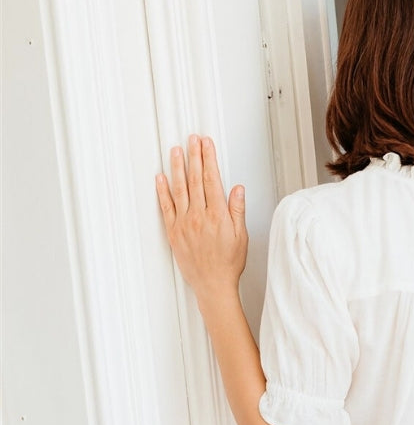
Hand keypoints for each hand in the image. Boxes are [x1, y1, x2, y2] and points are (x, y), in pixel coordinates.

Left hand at [155, 134, 247, 301]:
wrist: (213, 285)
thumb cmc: (228, 264)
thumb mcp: (241, 237)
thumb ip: (237, 210)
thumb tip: (237, 189)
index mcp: (217, 216)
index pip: (212, 180)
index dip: (209, 159)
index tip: (207, 144)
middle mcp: (199, 216)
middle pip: (195, 179)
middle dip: (194, 156)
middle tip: (192, 139)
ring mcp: (184, 223)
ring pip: (179, 189)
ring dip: (178, 167)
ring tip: (176, 150)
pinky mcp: (173, 232)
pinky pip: (166, 207)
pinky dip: (162, 191)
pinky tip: (161, 177)